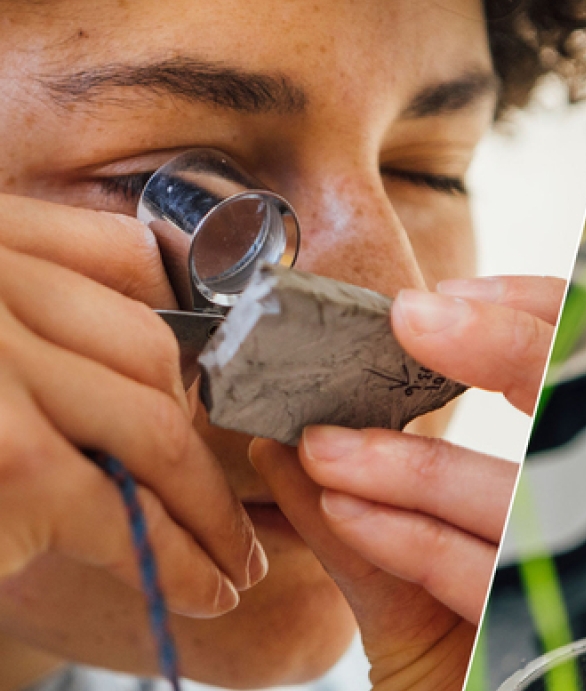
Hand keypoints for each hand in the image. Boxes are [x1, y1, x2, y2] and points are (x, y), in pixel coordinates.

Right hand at [0, 193, 263, 618]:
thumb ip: (39, 299)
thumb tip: (156, 322)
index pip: (115, 271)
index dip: (175, 358)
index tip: (205, 416)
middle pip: (146, 355)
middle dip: (200, 443)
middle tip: (234, 510)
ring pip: (151, 429)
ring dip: (205, 511)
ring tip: (231, 566)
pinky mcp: (8, 456)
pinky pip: (120, 508)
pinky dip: (177, 559)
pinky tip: (202, 590)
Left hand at [251, 275, 561, 690]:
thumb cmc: (447, 673)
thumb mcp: (399, 594)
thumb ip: (358, 519)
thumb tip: (290, 440)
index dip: (538, 318)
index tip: (447, 303)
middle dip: (511, 349)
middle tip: (418, 319)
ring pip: (520, 499)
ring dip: (414, 465)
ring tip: (326, 449)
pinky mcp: (552, 643)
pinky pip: (480, 573)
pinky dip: (410, 535)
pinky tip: (347, 509)